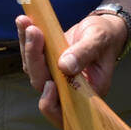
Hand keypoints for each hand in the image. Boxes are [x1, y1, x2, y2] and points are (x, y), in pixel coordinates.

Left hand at [16, 12, 128, 127]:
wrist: (103, 29)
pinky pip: (32, 58)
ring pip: (33, 70)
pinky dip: (27, 41)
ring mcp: (56, 77)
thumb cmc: (106, 37)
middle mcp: (69, 89)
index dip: (51, 102)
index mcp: (88, 91)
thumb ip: (83, 53)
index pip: (65, 107)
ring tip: (26, 22)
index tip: (49, 83)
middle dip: (34, 58)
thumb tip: (65, 66)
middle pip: (43, 84)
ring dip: (27, 46)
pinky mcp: (48, 66)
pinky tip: (24, 23)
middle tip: (33, 31)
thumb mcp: (98, 40)